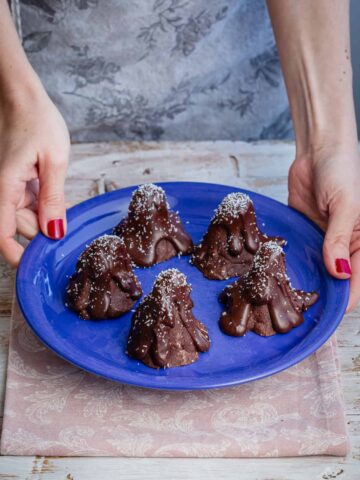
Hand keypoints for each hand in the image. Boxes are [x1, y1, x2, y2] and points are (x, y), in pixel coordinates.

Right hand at [0, 86, 69, 266]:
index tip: (35, 268)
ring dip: (49, 217)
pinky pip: (31, 200)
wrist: (23, 95)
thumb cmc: (38, 121)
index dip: (16, 255)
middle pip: (21, 226)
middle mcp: (3, 189)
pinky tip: (63, 202)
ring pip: (28, 215)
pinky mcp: (17, 178)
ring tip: (71, 211)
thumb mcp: (54, 161)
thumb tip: (53, 232)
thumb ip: (53, 199)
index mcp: (5, 187)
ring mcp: (9, 184)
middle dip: (45, 232)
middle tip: (72, 233)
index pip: (3, 234)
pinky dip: (46, 204)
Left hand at [288, 146, 359, 310]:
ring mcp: (324, 239)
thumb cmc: (341, 172)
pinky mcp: (306, 232)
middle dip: (325, 292)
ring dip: (308, 280)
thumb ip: (339, 238)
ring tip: (291, 298)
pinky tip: (282, 273)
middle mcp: (345, 244)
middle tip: (306, 310)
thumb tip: (338, 272)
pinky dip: (295, 262)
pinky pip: (302, 252)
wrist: (318, 151)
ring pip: (318, 267)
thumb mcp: (344, 205)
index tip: (331, 313)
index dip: (346, 296)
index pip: (357, 277)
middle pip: (337, 277)